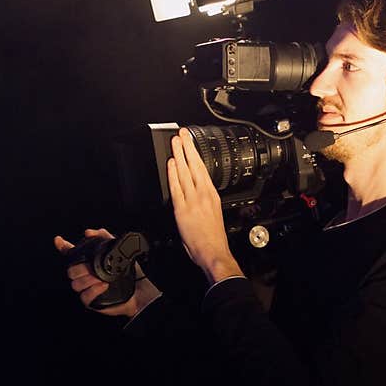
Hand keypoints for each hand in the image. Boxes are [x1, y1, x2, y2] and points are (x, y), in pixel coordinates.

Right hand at [55, 227, 157, 318]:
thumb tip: (89, 232)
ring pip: (76, 284)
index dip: (63, 247)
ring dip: (87, 279)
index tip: (59, 240)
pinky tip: (103, 285)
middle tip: (92, 267)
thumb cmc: (130, 272)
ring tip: (100, 277)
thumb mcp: (119, 250)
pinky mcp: (93, 302)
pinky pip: (84, 297)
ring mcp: (88, 289)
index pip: (71, 254)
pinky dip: (93, 290)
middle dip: (80, 267)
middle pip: (71, 271)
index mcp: (89, 263)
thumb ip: (105, 237)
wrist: (140, 290)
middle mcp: (86, 276)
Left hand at [168, 128, 243, 284]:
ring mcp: (193, 200)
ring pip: (185, 172)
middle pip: (194, 166)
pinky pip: (176, 187)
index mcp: (212, 195)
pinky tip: (171, 164)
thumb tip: (193, 194)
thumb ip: (203, 201)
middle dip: (187, 148)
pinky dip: (173, 174)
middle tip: (181, 134)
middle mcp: (204, 195)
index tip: (191, 142)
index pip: (203, 169)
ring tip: (175, 142)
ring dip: (179, 155)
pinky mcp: (183, 209)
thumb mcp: (213, 213)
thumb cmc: (214, 238)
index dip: (195, 154)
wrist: (214, 252)